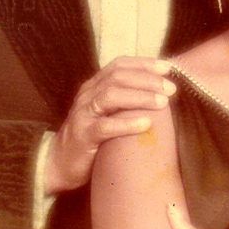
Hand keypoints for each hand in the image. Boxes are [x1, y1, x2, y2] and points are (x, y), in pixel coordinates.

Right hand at [44, 57, 175, 193]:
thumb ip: (125, 102)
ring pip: (110, 96)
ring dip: (140, 97)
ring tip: (162, 102)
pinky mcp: (82, 136)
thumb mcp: (107, 114)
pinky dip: (126, 123)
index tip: (168, 68)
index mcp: (94, 86)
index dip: (144, 63)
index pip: (119, 65)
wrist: (57, 164)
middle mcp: (87, 95)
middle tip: (171, 88)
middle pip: (118, 77)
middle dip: (147, 80)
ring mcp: (83, 114)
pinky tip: (146, 124)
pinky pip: (104, 126)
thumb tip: (161, 93)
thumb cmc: (91, 138)